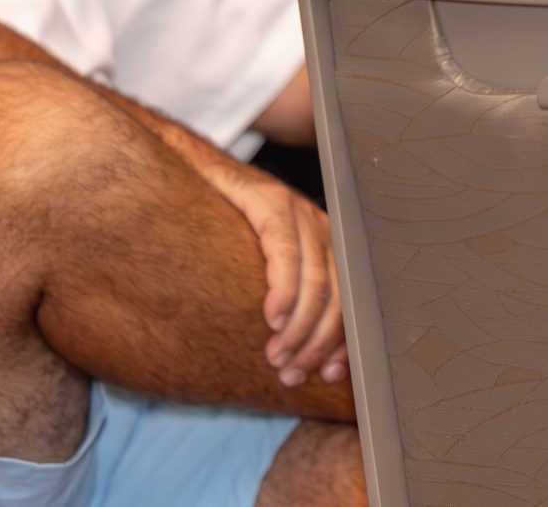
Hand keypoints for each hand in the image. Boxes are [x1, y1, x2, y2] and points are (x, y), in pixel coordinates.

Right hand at [195, 157, 346, 386]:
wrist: (196, 172)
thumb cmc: (228, 230)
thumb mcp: (263, 268)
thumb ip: (286, 301)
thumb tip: (299, 358)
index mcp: (330, 247)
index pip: (350, 301)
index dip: (343, 341)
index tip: (328, 374)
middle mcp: (324, 228)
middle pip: (338, 297)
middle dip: (316, 343)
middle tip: (291, 373)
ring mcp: (301, 213)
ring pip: (317, 281)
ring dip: (299, 328)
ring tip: (278, 356)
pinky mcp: (272, 203)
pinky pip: (287, 254)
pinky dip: (283, 291)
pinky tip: (273, 317)